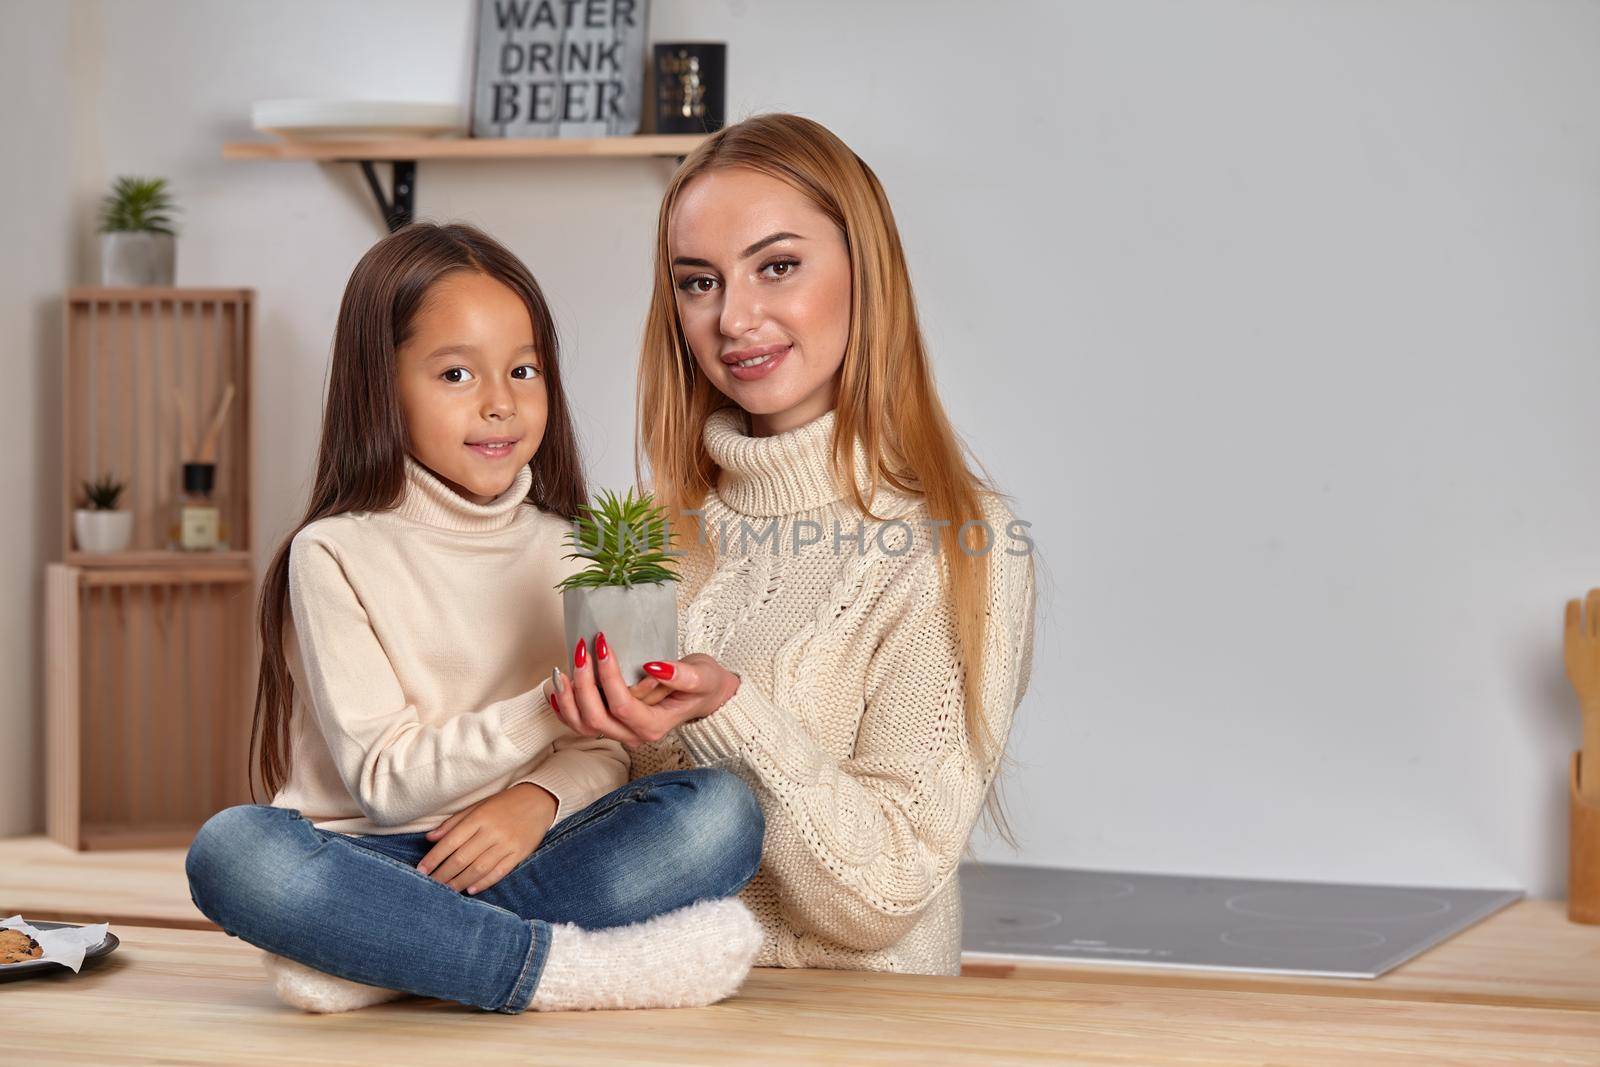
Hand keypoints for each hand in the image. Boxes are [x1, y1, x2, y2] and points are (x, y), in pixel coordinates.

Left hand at [417, 782, 556, 894]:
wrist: (540, 800)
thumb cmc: (504, 804)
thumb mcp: (478, 806)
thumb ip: (454, 822)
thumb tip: (430, 838)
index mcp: (480, 817)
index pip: (451, 841)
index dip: (434, 857)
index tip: (421, 870)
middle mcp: (492, 831)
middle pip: (462, 858)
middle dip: (443, 874)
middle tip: (430, 885)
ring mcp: (507, 843)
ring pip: (479, 868)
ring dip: (460, 882)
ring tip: (446, 890)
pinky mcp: (520, 853)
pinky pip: (499, 872)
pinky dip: (483, 882)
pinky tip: (470, 889)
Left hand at [552, 632, 740, 749]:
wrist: (705, 695)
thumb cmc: (704, 684)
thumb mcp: (702, 675)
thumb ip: (681, 675)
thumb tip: (654, 667)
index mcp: (655, 726)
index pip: (622, 705)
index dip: (607, 675)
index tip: (602, 643)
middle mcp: (634, 735)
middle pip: (596, 718)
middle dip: (583, 682)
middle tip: (582, 649)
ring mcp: (621, 733)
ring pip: (583, 725)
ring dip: (568, 698)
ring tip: (562, 669)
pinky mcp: (612, 724)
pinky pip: (580, 724)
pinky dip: (563, 708)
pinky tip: (555, 688)